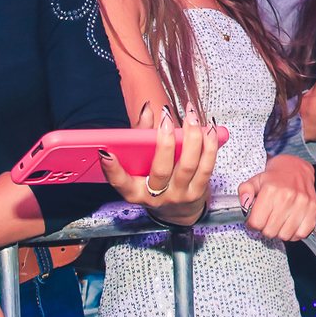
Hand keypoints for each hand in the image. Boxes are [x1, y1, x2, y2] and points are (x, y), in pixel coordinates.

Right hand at [99, 101, 217, 225]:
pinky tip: (208, 129)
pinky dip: (209, 146)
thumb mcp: (141, 163)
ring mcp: (178, 195)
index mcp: (135, 191)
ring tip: (191, 117)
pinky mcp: (197, 192)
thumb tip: (148, 108)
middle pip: (161, 169)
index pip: (120, 182)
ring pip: (188, 166)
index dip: (112, 169)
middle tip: (166, 117)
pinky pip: (206, 167)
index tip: (106, 153)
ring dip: (192, 138)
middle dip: (165, 141)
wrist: (177, 208)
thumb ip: (141, 136)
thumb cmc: (154, 177)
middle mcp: (155, 196)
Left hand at [238, 154, 315, 240]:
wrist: (296, 168)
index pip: (256, 222)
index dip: (252, 224)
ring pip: (285, 235)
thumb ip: (244, 192)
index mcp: (270, 190)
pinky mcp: (313, 209)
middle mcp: (287, 197)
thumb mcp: (255, 180)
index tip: (255, 220)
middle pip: (270, 231)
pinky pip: (301, 234)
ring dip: (280, 231)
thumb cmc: (275, 177)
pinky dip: (295, 234)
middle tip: (267, 220)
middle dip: (265, 228)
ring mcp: (302, 204)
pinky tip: (290, 224)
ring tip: (279, 221)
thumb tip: (243, 205)